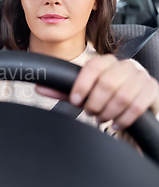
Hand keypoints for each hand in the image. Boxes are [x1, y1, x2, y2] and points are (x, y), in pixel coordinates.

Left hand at [36, 55, 158, 128]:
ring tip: (102, 118)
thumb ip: (63, 91)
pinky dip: (123, 118)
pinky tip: (116, 124)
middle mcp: (125, 65)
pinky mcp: (153, 89)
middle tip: (91, 113)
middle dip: (95, 103)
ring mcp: (141, 76)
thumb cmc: (105, 99)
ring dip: (108, 112)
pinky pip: (137, 105)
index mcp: (106, 62)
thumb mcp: (84, 94)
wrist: (135, 107)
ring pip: (122, 95)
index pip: (93, 66)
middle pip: (107, 82)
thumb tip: (39, 87)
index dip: (82, 84)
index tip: (76, 100)